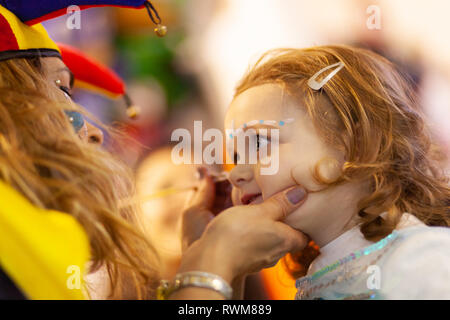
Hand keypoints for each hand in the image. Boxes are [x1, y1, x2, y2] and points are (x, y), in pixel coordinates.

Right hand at [179, 171, 308, 283]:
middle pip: (286, 239)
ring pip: (268, 244)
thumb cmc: (237, 232)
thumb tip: (301, 193)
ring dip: (264, 231)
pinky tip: (241, 228)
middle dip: (282, 225)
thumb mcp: (260, 211)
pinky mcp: (244, 263)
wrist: (211, 259)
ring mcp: (260, 261)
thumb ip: (280, 203)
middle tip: (276, 208)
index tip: (296, 211)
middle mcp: (276, 254)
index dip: (302, 224)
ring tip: (256, 215)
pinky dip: (251, 238)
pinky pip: (253, 248)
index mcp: (286, 240)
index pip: (304, 236)